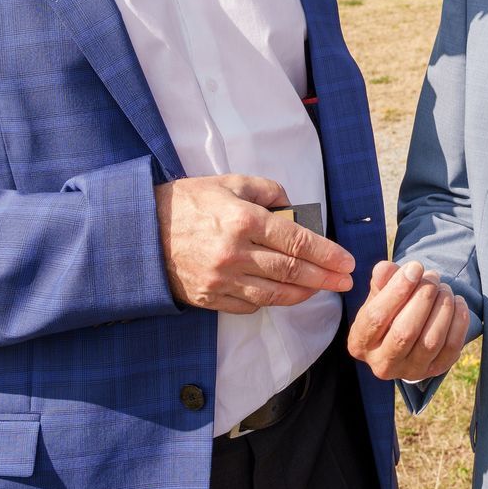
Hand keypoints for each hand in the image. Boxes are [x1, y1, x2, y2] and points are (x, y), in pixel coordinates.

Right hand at [154, 175, 354, 313]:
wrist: (141, 231)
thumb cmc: (189, 202)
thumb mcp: (231, 183)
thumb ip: (269, 192)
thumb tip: (295, 211)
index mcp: (243, 220)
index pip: (297, 241)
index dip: (326, 254)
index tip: (346, 262)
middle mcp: (235, 253)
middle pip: (291, 271)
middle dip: (324, 278)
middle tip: (345, 282)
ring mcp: (221, 280)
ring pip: (274, 294)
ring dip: (303, 294)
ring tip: (320, 289)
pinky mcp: (209, 298)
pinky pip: (249, 306)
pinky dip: (270, 301)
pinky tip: (283, 293)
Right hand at [347, 260, 470, 381]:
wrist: (406, 334)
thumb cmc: (389, 309)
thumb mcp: (379, 294)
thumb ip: (382, 280)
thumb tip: (385, 269)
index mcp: (360, 342)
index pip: (376, 317)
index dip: (397, 289)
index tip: (415, 267)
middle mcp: (382, 364)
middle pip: (404, 332)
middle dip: (423, 298)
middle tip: (433, 277)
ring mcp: (410, 371)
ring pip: (430, 341)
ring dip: (442, 308)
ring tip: (445, 288)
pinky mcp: (435, 370)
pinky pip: (451, 348)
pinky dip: (458, 322)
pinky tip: (457, 302)